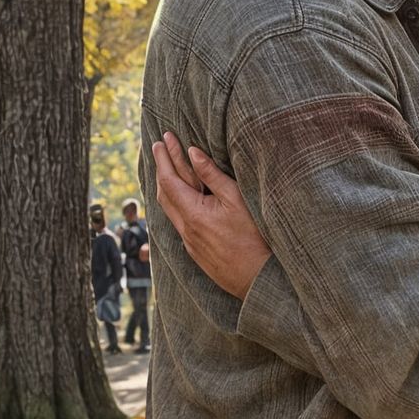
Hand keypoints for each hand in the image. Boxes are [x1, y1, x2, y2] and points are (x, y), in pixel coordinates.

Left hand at [151, 132, 270, 299]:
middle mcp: (185, 229)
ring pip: (169, 210)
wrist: (258, 279)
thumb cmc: (254, 238)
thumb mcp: (236, 199)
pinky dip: (174, 204)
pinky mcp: (196, 252)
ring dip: (165, 187)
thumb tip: (193, 152)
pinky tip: (180, 199)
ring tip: (165, 169)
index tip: (163, 139)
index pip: (169, 179)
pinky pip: (177, 222)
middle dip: (160, 168)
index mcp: (193, 213)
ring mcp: (189, 243)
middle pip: (163, 194)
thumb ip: (212, 175)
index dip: (165, 157)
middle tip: (159, 148)